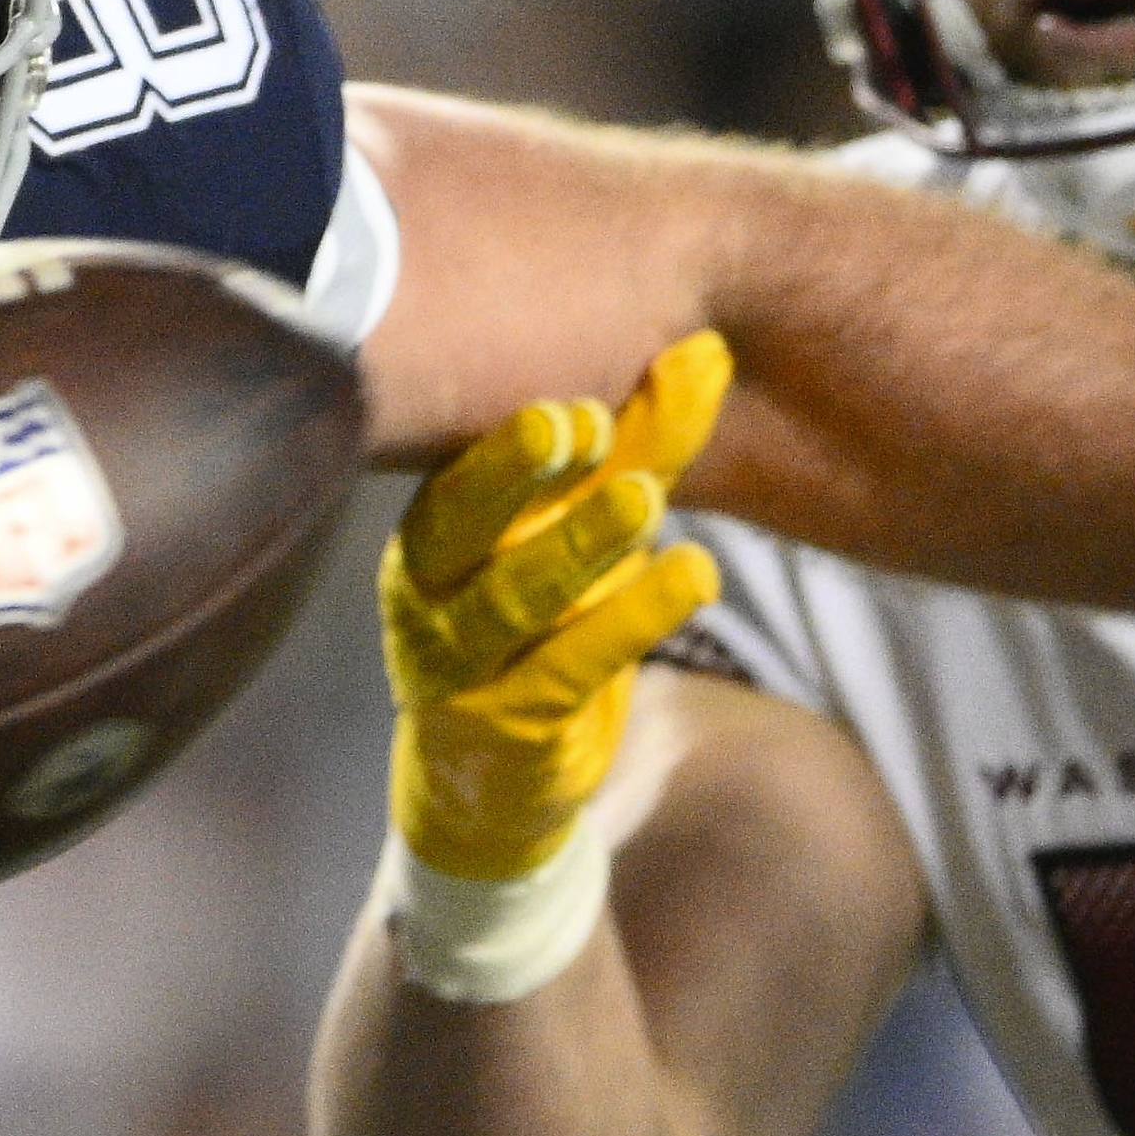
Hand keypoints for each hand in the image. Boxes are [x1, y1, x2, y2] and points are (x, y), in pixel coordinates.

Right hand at [382, 332, 730, 881]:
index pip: (458, 474)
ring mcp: (456, 666)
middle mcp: (427, 593)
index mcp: (433, 531)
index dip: (507, 444)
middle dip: (515, 474)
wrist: (493, 786)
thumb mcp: (587, 534)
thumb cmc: (538, 633)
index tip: (574, 407)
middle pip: (461, 525)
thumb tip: (707, 348)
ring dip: (581, 545)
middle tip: (578, 425)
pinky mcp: (505, 727)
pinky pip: (568, 670)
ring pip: (515, 599)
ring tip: (646, 501)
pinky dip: (631, 621)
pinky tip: (691, 577)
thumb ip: (640, 449)